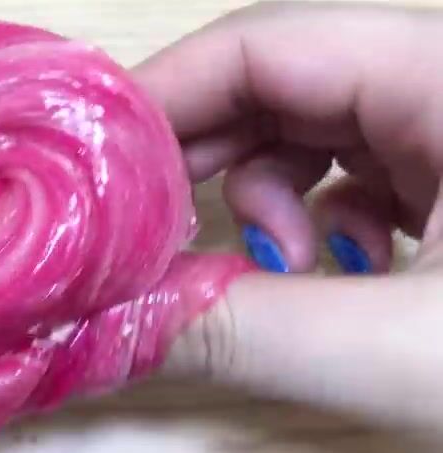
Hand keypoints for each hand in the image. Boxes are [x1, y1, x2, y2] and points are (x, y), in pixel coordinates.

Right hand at [132, 1, 442, 432]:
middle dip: (202, 160)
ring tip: (278, 270)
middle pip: (278, 82)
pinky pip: (353, 167)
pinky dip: (318, 219)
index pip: (265, 43)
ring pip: (309, 126)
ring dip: (264, 198)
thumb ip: (252, 335)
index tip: (96, 172)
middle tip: (147, 234)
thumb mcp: (418, 354)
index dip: (163, 99)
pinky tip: (339, 271)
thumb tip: (114, 327)